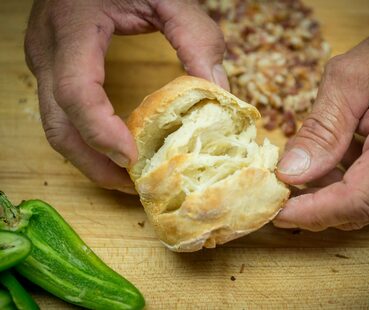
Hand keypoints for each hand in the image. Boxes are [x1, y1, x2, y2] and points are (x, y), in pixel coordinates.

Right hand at [24, 0, 227, 192]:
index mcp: (73, 29)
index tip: (132, 159)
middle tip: (132, 186)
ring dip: (88, 159)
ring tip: (126, 176)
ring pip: (55, 126)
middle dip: (93, 163)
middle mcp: (48, 50)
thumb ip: (196, 37)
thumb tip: (220, 91)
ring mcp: (44, 62)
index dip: (101, 131)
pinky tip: (115, 149)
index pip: (75, 91)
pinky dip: (86, 140)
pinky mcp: (52, 69)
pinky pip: (62, 116)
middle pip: (58, 125)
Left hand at [274, 22, 368, 230]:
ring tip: (301, 163)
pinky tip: (327, 160)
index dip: (311, 212)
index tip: (274, 210)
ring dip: (324, 193)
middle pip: (356, 211)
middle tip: (276, 186)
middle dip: (310, 205)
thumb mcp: (351, 79)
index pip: (355, 201)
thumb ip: (321, 128)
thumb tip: (289, 172)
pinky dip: (341, 184)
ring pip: (362, 208)